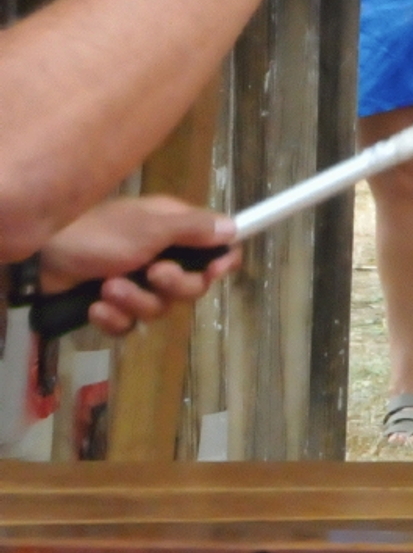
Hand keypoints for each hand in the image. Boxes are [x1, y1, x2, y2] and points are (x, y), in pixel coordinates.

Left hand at [33, 198, 240, 337]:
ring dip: (135, 302)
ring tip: (109, 288)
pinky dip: (114, 318)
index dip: (220, 262)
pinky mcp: (113, 305)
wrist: (38, 259)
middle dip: (173, 286)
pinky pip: (130, 324)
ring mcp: (136, 282)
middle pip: (193, 285)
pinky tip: (97, 307)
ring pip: (161, 308)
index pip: (215, 247)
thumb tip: (234, 228)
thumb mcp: (149, 228)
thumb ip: (193, 230)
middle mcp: (159, 255)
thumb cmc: (96, 234)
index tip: (215, 271)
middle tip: (152, 275)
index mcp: (172, 230)